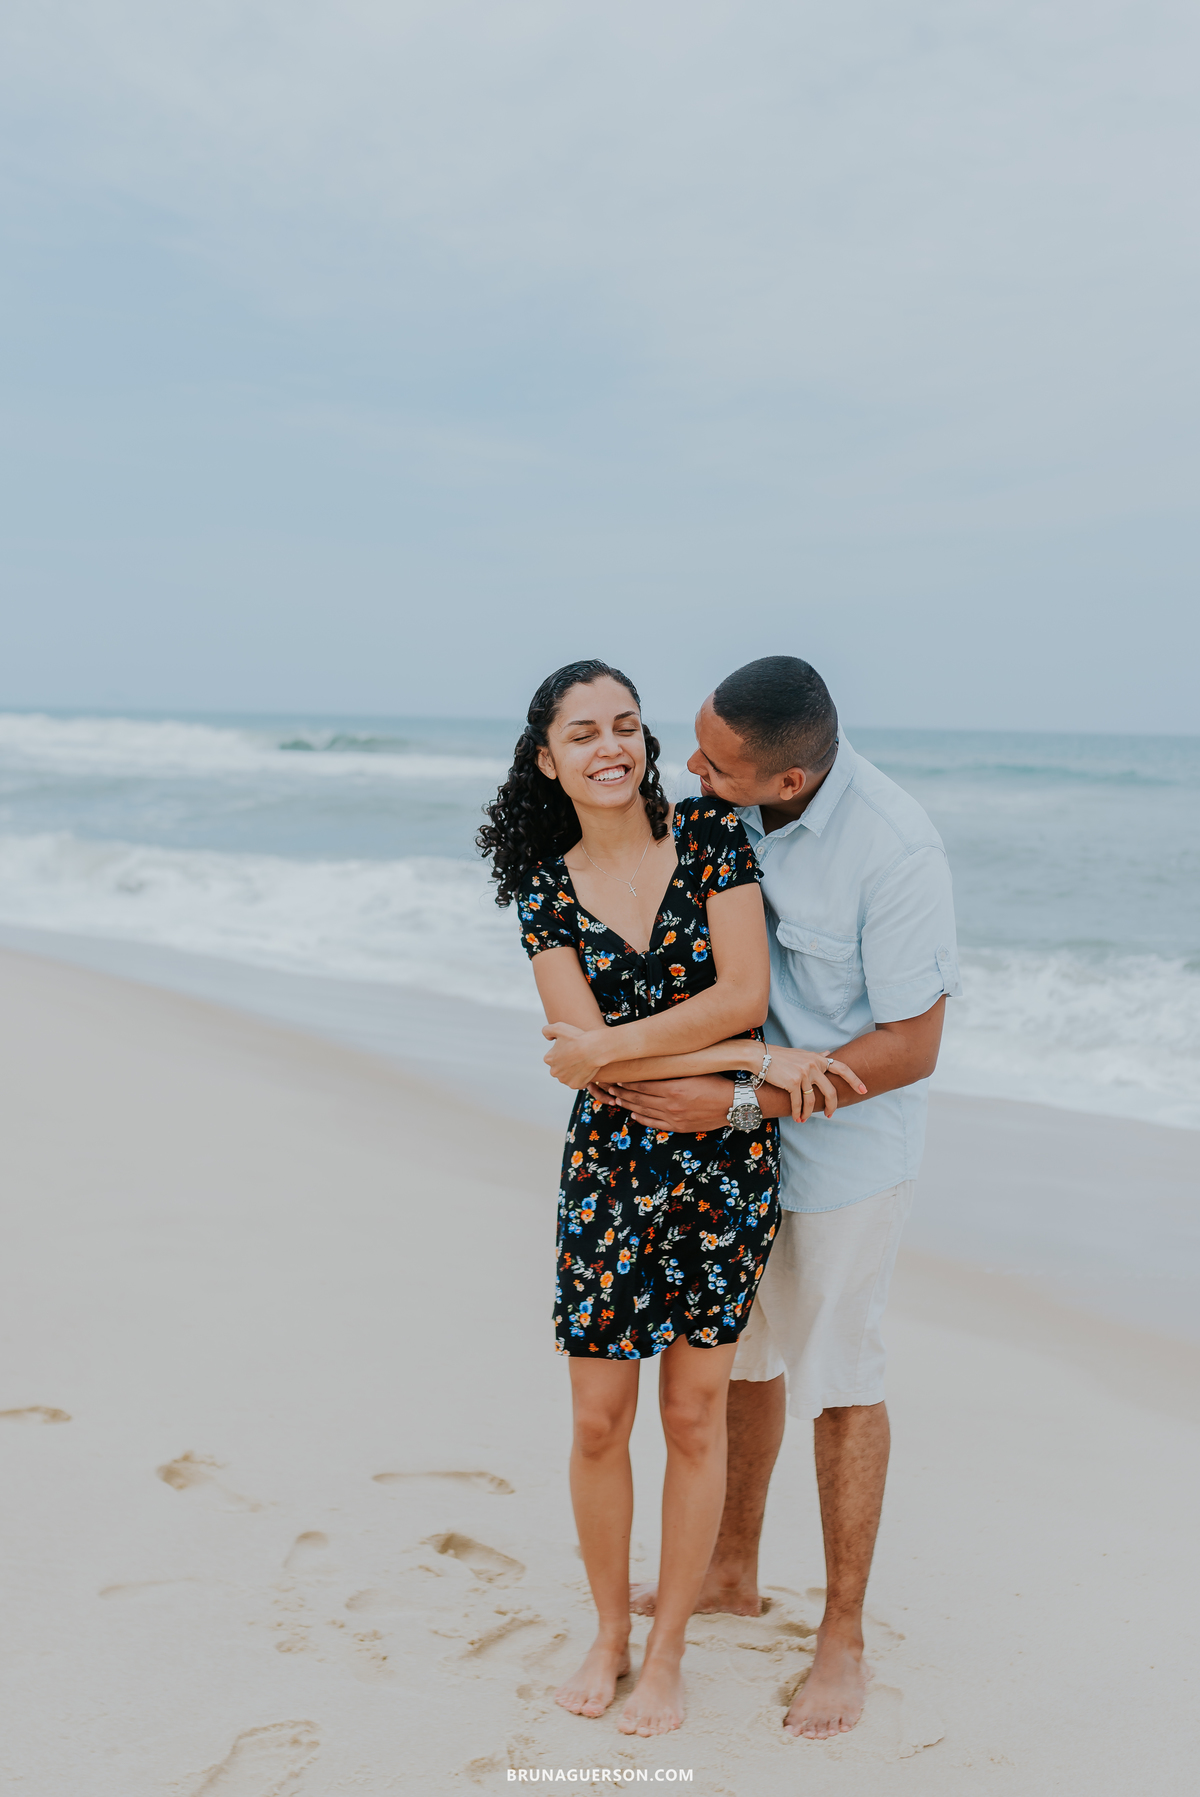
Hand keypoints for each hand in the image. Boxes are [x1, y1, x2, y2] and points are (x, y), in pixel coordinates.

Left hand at [542, 1020, 610, 1088]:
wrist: (594, 1048)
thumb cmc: (578, 1038)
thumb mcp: (559, 1027)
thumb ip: (547, 1030)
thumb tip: (548, 1038)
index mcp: (548, 1059)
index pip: (553, 1056)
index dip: (563, 1051)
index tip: (570, 1048)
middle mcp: (554, 1071)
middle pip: (559, 1067)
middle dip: (566, 1063)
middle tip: (576, 1055)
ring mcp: (565, 1080)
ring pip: (567, 1075)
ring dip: (572, 1071)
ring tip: (581, 1062)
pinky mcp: (575, 1085)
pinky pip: (577, 1082)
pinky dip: (581, 1078)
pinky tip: (585, 1069)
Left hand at [586, 1075, 735, 1133]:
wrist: (735, 1103)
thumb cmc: (716, 1081)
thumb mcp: (694, 1070)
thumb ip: (674, 1067)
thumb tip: (657, 1059)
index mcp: (674, 1088)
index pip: (642, 1084)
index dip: (628, 1081)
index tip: (618, 1076)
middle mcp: (671, 1104)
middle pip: (639, 1098)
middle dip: (623, 1092)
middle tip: (611, 1087)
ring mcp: (674, 1117)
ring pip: (644, 1111)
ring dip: (629, 1104)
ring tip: (618, 1099)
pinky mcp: (679, 1127)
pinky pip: (654, 1124)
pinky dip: (642, 1118)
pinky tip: (634, 1114)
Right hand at [765, 1045, 866, 1122]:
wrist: (760, 1056)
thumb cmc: (780, 1056)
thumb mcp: (801, 1054)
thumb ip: (816, 1056)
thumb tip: (829, 1053)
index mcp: (818, 1059)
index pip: (842, 1068)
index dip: (854, 1079)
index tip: (863, 1090)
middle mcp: (813, 1065)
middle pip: (830, 1090)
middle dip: (831, 1106)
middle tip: (829, 1114)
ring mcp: (804, 1074)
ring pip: (813, 1100)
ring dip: (809, 1112)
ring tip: (804, 1118)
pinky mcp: (792, 1082)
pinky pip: (799, 1103)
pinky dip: (798, 1112)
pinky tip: (797, 1117)